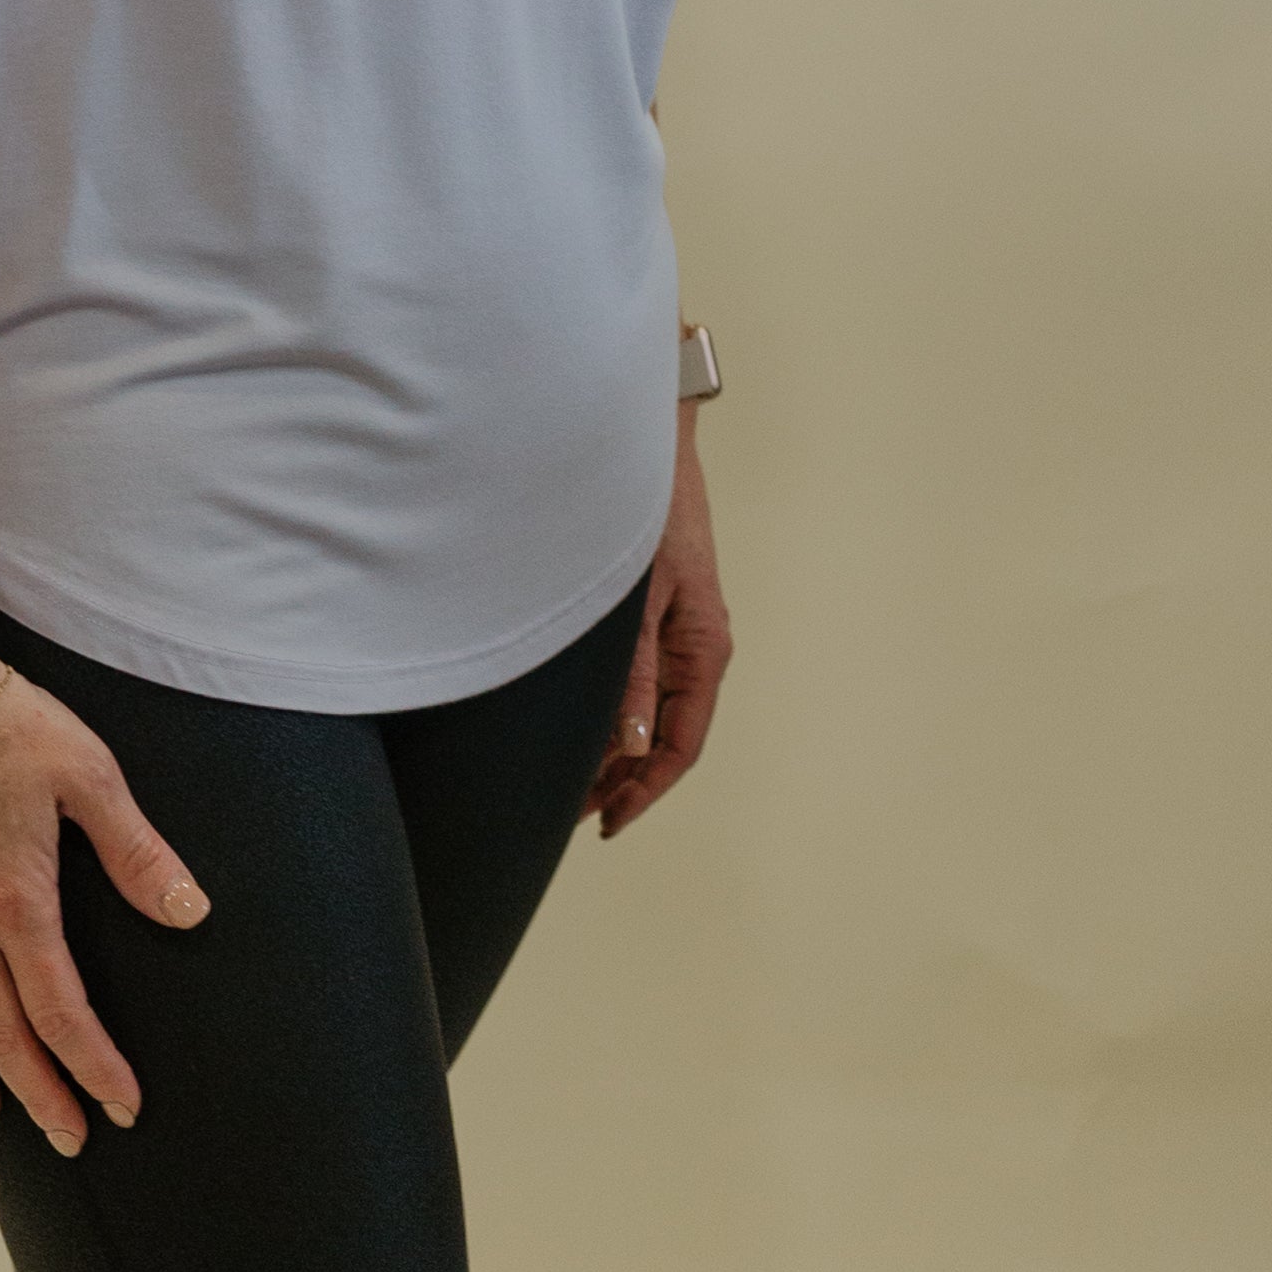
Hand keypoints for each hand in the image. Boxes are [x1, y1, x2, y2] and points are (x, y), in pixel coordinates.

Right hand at [0, 667, 208, 1151]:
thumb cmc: (3, 720)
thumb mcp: (90, 778)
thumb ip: (138, 854)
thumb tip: (191, 912)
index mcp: (18, 903)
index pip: (62, 1013)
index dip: (94, 1068)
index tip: (122, 1108)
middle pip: (0, 1032)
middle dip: (40, 1093)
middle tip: (69, 1138)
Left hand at [588, 419, 731, 837]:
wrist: (638, 448)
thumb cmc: (643, 513)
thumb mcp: (634, 601)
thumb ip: (631, 674)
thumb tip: (628, 746)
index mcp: (704, 651)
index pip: (680, 746)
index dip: (643, 791)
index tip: (606, 823)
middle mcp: (696, 649)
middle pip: (663, 737)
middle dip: (621, 780)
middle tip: (571, 814)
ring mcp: (676, 632)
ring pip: (648, 712)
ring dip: (613, 750)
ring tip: (567, 782)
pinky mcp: (654, 614)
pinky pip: (638, 682)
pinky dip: (610, 712)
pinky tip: (578, 725)